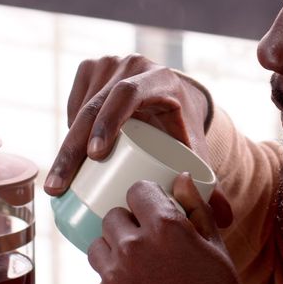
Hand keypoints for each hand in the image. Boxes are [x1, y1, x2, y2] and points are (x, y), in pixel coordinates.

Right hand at [45, 54, 231, 226]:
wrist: (173, 98)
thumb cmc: (183, 129)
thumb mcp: (195, 149)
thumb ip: (211, 183)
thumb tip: (225, 219)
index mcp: (159, 78)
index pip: (127, 94)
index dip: (108, 122)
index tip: (95, 156)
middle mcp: (132, 65)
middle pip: (94, 106)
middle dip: (72, 149)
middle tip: (60, 187)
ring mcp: (108, 64)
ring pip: (79, 108)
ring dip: (65, 146)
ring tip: (58, 185)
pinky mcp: (91, 70)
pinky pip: (72, 103)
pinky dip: (66, 131)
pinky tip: (62, 160)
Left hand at [88, 174, 276, 283]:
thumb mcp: (217, 251)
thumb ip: (196, 210)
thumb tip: (182, 178)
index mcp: (166, 228)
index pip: (138, 190)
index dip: (147, 199)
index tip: (153, 210)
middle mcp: (134, 249)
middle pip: (114, 217)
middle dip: (130, 225)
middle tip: (149, 243)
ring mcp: (115, 280)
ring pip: (99, 248)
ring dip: (115, 252)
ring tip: (141, 270)